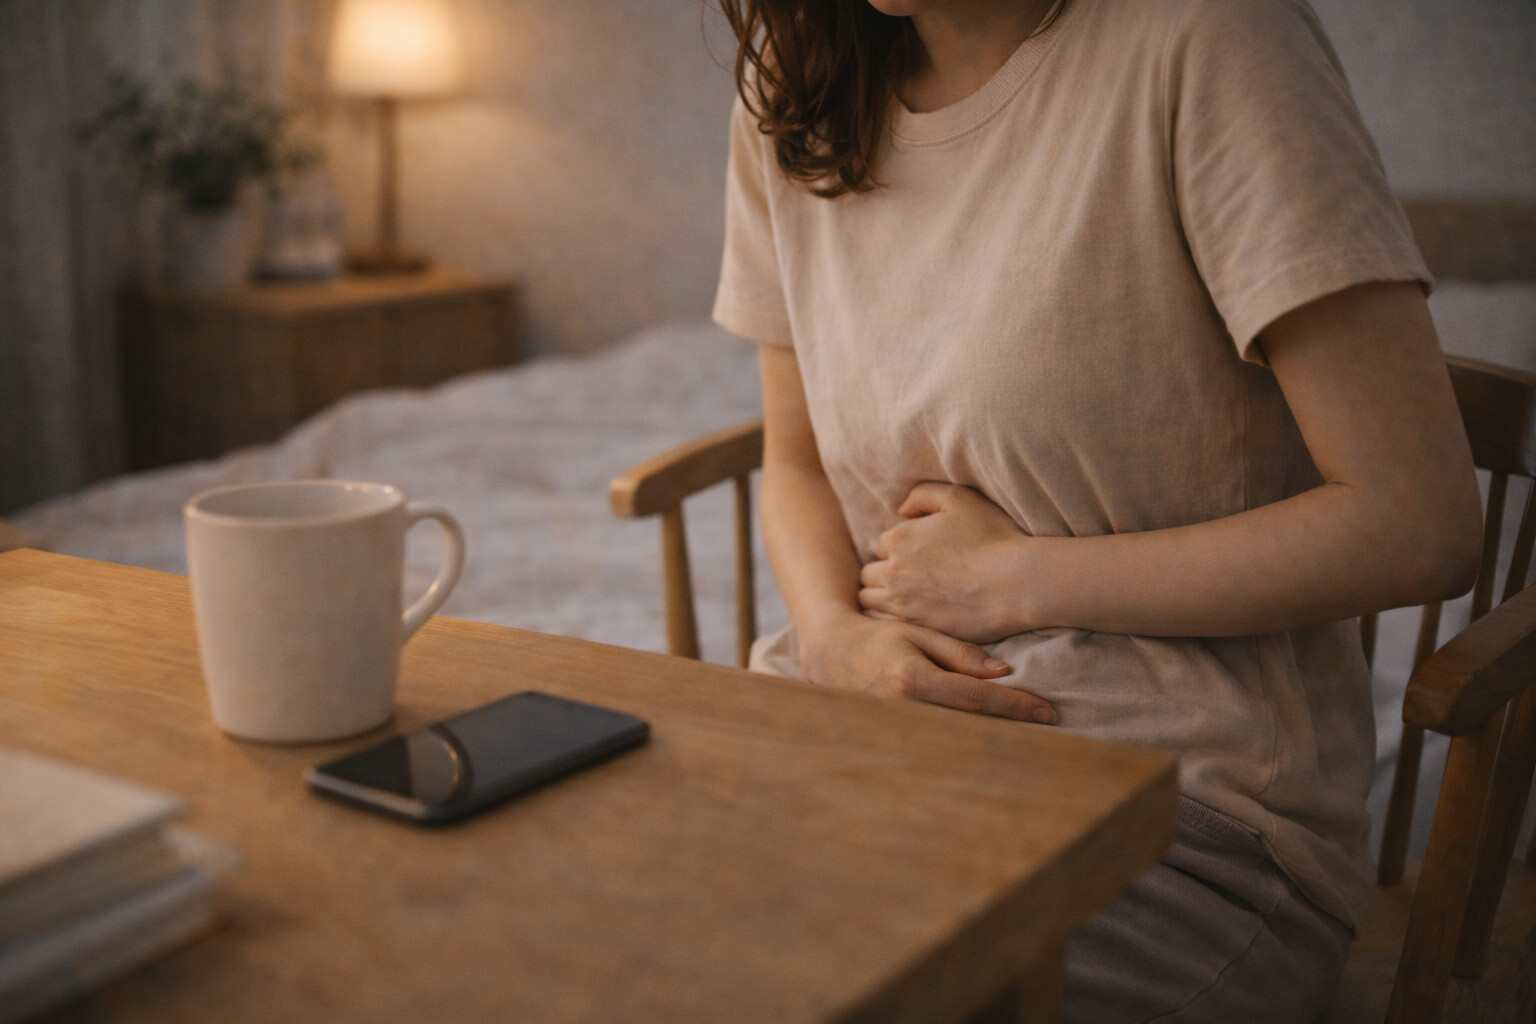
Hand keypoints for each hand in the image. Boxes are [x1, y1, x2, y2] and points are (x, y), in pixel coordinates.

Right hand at [797, 609, 1055, 723]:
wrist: (829, 655)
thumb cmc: (876, 638)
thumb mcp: (917, 633)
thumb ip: (960, 653)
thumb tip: (1004, 672)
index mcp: (915, 680)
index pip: (979, 698)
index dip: (1017, 705)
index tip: (1049, 712)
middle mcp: (905, 710)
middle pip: (973, 728)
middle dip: (1012, 731)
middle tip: (1049, 731)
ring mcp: (896, 731)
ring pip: (956, 743)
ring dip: (992, 743)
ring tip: (1028, 743)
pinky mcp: (892, 742)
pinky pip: (937, 746)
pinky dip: (964, 746)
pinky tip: (988, 748)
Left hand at [859, 482, 1032, 642]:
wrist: (1017, 583)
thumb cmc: (993, 537)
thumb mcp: (960, 499)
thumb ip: (923, 495)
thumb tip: (901, 510)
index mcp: (899, 539)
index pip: (882, 545)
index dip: (900, 549)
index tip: (919, 556)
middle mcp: (893, 572)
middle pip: (870, 574)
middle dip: (885, 573)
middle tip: (910, 578)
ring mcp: (902, 604)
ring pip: (869, 601)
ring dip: (882, 597)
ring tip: (906, 598)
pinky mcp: (915, 628)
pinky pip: (883, 624)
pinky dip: (889, 619)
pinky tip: (910, 615)